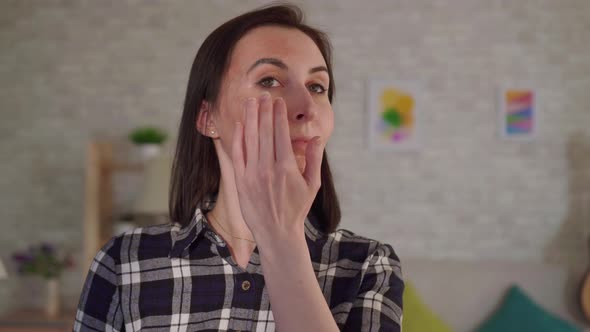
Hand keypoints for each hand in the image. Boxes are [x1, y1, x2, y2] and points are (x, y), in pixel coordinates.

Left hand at [231, 92, 322, 245]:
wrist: (277, 233)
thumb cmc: (296, 208)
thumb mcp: (312, 185)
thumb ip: (313, 159)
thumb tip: (316, 137)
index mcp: (287, 167)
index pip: (281, 133)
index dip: (279, 115)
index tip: (278, 101)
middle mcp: (268, 168)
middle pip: (265, 132)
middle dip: (264, 110)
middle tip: (264, 95)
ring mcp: (252, 174)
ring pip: (250, 139)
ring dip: (250, 118)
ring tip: (251, 102)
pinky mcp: (241, 181)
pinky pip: (238, 154)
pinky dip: (238, 137)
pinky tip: (240, 124)